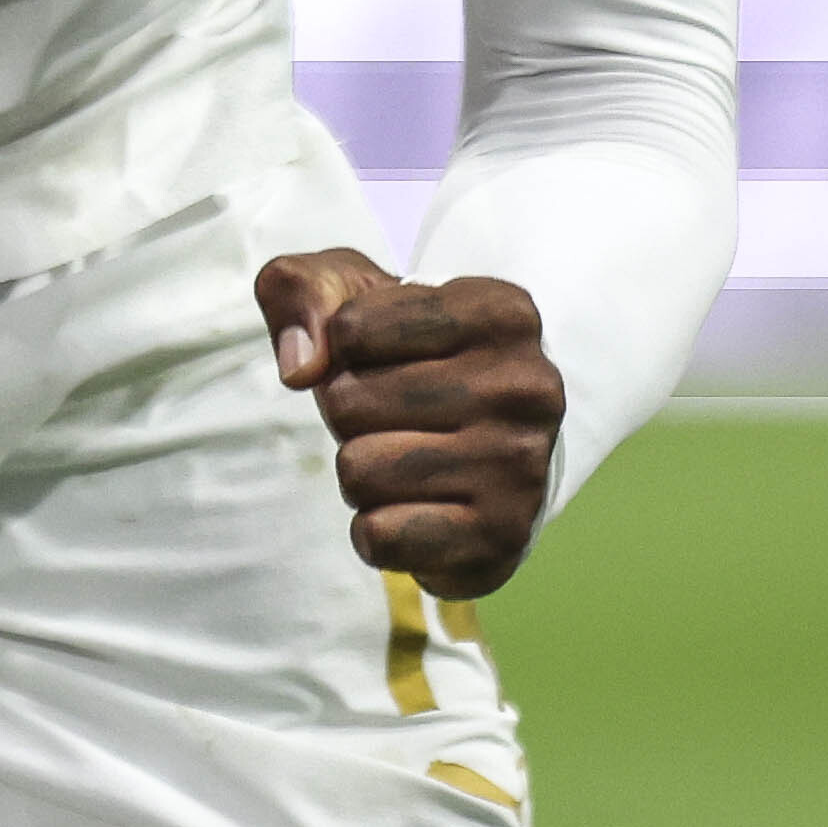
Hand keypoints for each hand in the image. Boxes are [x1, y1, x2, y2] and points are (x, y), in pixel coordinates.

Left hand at [255, 246, 562, 600]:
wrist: (487, 452)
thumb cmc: (410, 358)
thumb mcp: (354, 294)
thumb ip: (303, 289)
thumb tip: (300, 367)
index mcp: (500, 311)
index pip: (351, 329)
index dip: (343, 349)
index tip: (383, 356)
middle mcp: (527, 386)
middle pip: (350, 402)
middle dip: (348, 413)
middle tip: (391, 416)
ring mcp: (521, 466)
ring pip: (359, 471)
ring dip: (360, 471)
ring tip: (401, 460)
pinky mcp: (500, 537)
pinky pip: (380, 536)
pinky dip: (374, 529)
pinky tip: (409, 512)